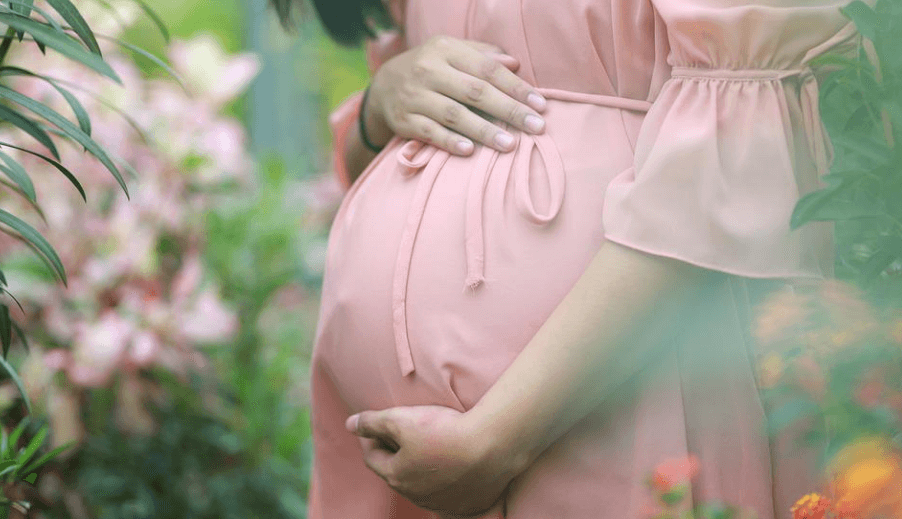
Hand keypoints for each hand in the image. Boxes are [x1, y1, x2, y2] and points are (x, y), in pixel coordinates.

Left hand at [346, 405, 521, 515]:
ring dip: (421, 468)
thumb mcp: (401, 419)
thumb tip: (350, 424)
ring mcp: (442, 503)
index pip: (373, 457)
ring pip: (423, 484)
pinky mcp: (466, 504)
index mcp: (396, 476)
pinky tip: (454, 464)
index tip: (376, 424)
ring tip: (430, 446)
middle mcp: (416, 495)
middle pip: (397, 472)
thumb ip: (372, 422)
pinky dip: (446, 480)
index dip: (371, 438)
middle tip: (403, 432)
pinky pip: (449, 493)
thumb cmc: (444, 431)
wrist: (493, 447)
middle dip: (395, 453)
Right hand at [366, 35, 547, 155]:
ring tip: (510, 145)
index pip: (487, 69)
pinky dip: (450, 142)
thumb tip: (515, 64)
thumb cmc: (432, 69)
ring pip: (454, 114)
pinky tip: (470, 152)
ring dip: (484, 131)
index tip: (541, 105)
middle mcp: (428, 70)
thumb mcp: (453, 53)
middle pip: (475, 92)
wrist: (384, 86)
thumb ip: (483, 56)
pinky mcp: (404, 120)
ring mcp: (414, 96)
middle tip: (536, 127)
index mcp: (446, 50)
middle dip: (509, 110)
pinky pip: (430, 132)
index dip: (516, 87)